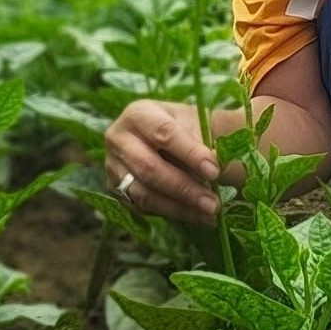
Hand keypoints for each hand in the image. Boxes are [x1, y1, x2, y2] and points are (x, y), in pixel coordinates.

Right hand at [105, 99, 221, 224]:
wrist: (170, 140)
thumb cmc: (185, 127)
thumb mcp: (195, 123)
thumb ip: (204, 142)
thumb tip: (217, 165)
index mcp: (139, 113)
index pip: (164, 133)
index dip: (190, 153)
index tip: (214, 171)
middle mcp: (119, 138)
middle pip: (150, 168)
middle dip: (184, 188)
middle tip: (213, 202)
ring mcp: (113, 166)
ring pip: (145, 193)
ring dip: (180, 207)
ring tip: (210, 213)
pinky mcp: (116, 190)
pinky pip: (142, 207)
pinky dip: (172, 213)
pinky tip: (197, 216)